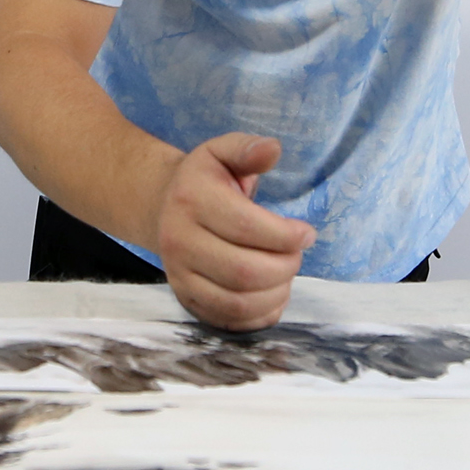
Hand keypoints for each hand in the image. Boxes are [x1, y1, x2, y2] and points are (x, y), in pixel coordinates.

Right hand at [154, 133, 315, 330]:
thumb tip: (272, 149)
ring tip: (286, 274)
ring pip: (237, 302)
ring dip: (275, 293)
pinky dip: (259, 316)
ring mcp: (179, 275)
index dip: (286, 235)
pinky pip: (228, 320)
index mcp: (192, 200)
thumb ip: (248, 149)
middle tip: (297, 255)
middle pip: (244, 271)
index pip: (246, 226)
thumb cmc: (205, 180)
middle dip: (285, 267)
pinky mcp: (186, 299)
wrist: (163, 207)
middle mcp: (179, 240)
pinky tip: (273, 296)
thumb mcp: (222, 153)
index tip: (306, 233)